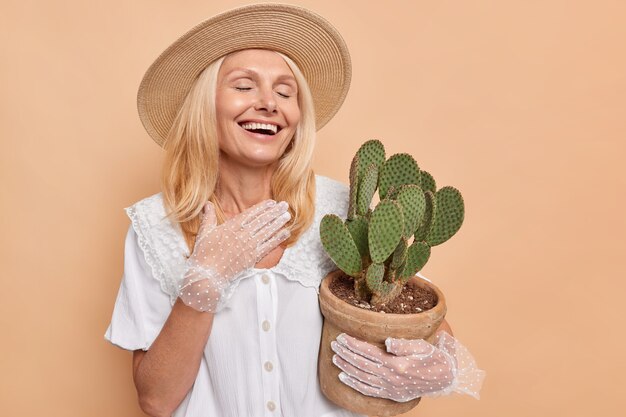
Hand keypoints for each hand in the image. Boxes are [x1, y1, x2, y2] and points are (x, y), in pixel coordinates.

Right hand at [178, 199, 290, 311]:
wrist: (208, 275)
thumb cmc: (204, 254)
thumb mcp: (204, 233)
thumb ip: (208, 217)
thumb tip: (206, 204)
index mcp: (231, 227)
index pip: (251, 214)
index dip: (263, 207)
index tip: (272, 202)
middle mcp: (242, 235)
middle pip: (262, 221)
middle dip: (274, 212)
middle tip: (285, 205)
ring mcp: (249, 246)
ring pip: (267, 231)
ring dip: (278, 223)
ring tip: (287, 216)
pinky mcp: (252, 258)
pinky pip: (268, 246)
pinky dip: (278, 239)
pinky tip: (285, 233)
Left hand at [331, 330, 484, 400]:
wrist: (444, 378)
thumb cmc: (433, 357)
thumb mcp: (422, 346)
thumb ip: (403, 344)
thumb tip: (387, 341)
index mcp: (397, 364)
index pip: (369, 352)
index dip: (353, 344)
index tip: (342, 337)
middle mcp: (391, 377)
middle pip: (362, 364)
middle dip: (346, 353)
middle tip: (334, 344)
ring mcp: (390, 387)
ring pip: (362, 377)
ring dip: (346, 367)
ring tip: (335, 357)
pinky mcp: (391, 394)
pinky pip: (368, 390)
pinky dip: (354, 384)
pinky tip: (344, 377)